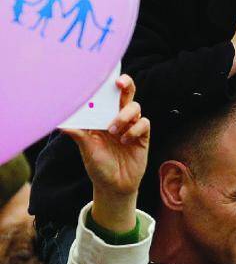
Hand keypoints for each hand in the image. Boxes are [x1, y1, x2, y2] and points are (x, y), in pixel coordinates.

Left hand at [64, 75, 149, 232]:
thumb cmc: (99, 167)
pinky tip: (126, 141)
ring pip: (135, 107)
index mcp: (102, 118)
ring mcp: (131, 126)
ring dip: (124, 116)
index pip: (106, 97)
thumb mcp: (86, 150)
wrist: (115, 186)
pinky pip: (144, 123)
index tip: (104, 77)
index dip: (107, 85)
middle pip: (126, 94)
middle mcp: (118, 118)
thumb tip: (61, 124)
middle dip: (125, 85)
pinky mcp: (143, 136)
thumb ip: (79, 135)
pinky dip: (135, 129)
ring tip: (114, 130)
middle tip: (119, 83)